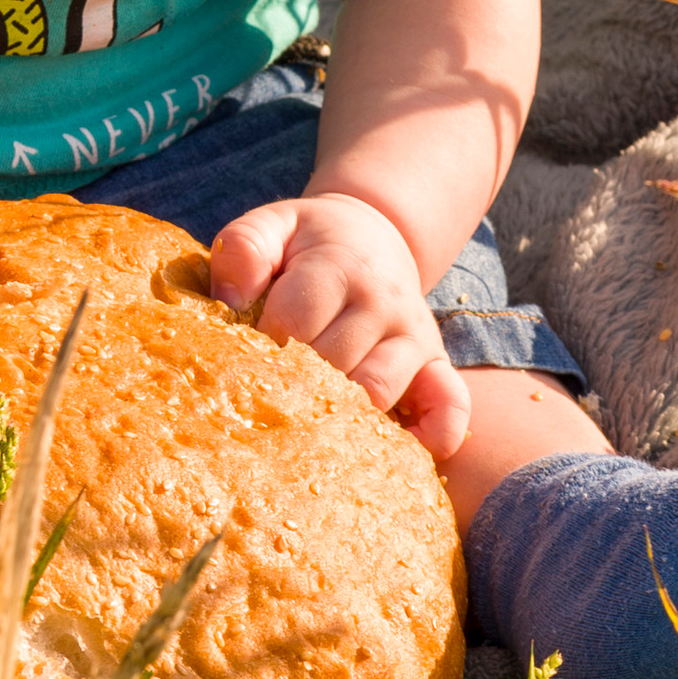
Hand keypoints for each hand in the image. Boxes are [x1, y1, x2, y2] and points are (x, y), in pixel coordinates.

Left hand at [208, 190, 470, 459]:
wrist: (373, 232)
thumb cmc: (311, 241)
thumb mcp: (273, 225)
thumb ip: (244, 250)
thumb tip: (228, 303)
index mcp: (338, 266)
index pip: (295, 320)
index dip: (260, 347)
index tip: (239, 363)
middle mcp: (382, 303)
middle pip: (332, 365)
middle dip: (291, 389)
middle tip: (262, 405)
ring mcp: (414, 336)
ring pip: (378, 393)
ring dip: (340, 418)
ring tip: (305, 432)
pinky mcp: (437, 365)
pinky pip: (449, 406)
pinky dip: (433, 436)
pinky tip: (399, 453)